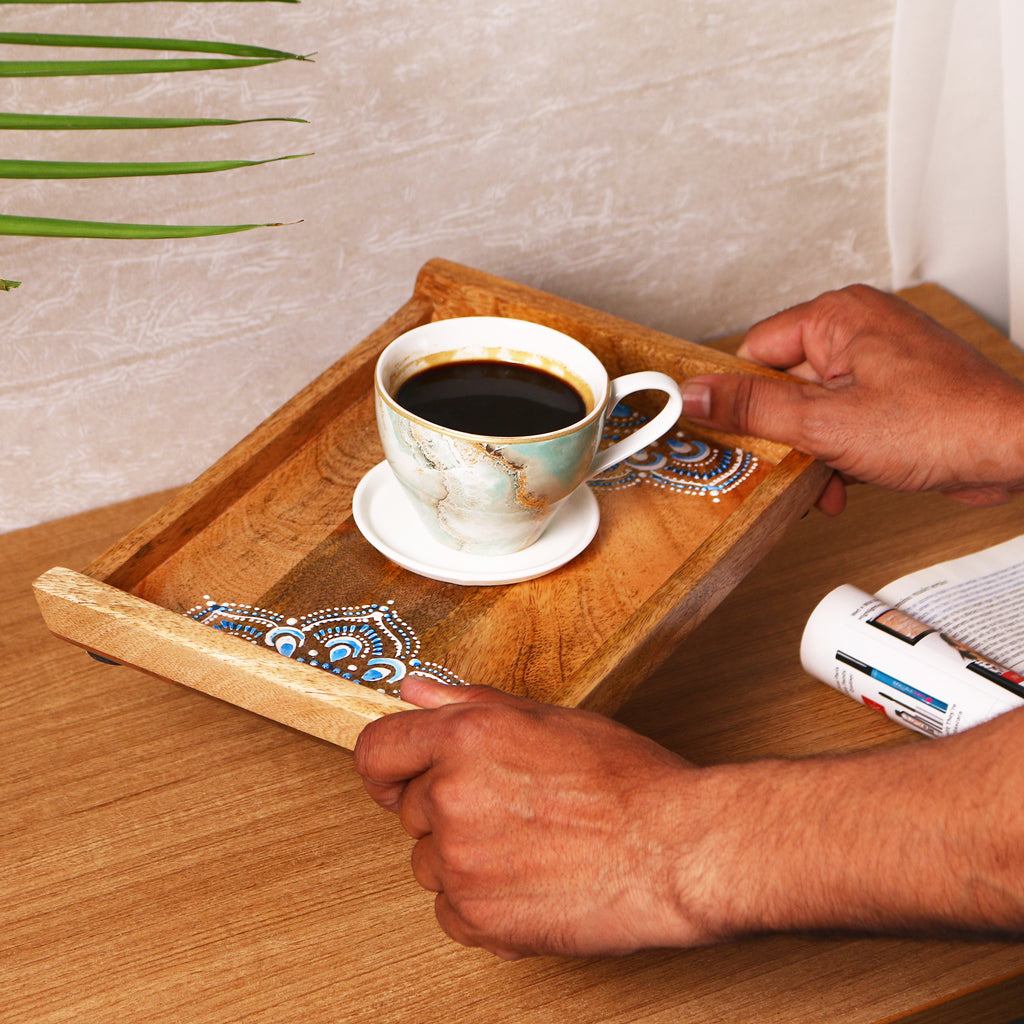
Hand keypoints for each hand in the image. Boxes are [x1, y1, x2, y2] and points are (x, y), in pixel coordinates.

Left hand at [353, 678, 714, 958]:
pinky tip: (527, 880)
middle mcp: (452, 796)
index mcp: (464, 738)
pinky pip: (449, 910)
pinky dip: (479, 902)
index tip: (398, 774)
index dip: (388, 763)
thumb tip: (416, 693)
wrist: (675, 850)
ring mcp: (460, 862)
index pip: (377, 751)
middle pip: (408, 809)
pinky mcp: (476, 919)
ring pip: (429, 861)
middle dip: (446, 807)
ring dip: (463, 856)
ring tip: (527, 843)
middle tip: (508, 806)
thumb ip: (468, 703)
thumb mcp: (548, 718)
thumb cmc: (628, 782)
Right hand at [679, 285, 1023, 513]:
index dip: (742, 400)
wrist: (1016, 451)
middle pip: (783, 385)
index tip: (732, 434)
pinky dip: (838, 452)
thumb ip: (753, 410)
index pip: (754, 352)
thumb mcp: (826, 424)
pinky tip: (845, 481)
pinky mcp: (895, 390)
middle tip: (787, 465)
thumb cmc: (944, 424)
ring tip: (825, 480)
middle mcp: (858, 328)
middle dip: (783, 437)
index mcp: (836, 316)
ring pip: (813, 408)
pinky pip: (843, 417)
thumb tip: (694, 395)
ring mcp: (879, 360)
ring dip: (811, 452)